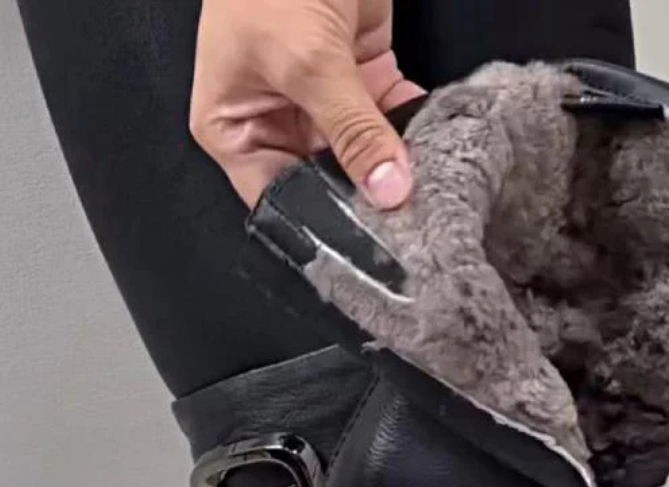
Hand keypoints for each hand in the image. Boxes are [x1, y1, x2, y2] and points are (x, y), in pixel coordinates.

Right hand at [191, 0, 422, 207]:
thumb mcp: (308, 60)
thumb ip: (352, 130)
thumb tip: (387, 191)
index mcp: (233, 127)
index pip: (277, 199)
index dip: (320, 224)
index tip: (368, 244)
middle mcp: (273, 120)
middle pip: (325, 183)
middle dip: (367, 199)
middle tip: (408, 222)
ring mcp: (318, 100)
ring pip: (362, 155)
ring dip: (395, 168)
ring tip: (427, 190)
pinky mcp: (359, 76)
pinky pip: (389, 118)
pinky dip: (412, 129)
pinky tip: (436, 147)